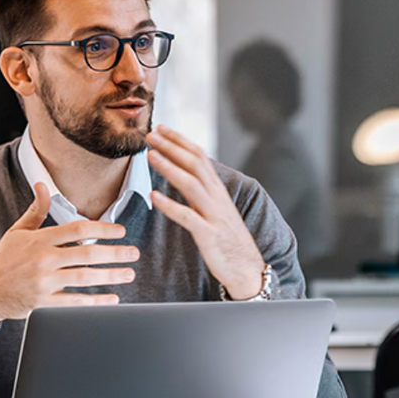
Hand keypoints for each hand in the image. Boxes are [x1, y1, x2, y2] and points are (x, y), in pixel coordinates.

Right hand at [0, 182, 140, 326]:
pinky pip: (76, 303)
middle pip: (87, 253)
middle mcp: (43, 260)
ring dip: (111, 275)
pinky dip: (96, 302)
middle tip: (134, 253)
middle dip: (115, 253)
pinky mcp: (44, 304)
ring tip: (129, 274)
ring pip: (86, 278)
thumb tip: (43, 185)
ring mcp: (44, 283)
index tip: (121, 231)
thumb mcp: (17, 231)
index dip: (103, 228)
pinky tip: (112, 299)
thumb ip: (35, 210)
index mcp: (39, 239)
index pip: (78, 229)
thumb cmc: (2, 260)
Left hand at [145, 126, 267, 298]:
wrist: (247, 268)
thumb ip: (201, 191)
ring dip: (170, 168)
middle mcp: (217, 198)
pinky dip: (170, 206)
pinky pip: (188, 217)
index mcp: (217, 190)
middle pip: (195, 164)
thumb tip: (182, 173)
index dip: (180, 141)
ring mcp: (213, 215)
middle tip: (151, 134)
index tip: (162, 128)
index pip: (199, 156)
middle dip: (172, 147)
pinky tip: (154, 197)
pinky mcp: (208, 235)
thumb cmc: (227, 239)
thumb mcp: (215, 209)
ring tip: (150, 156)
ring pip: (191, 185)